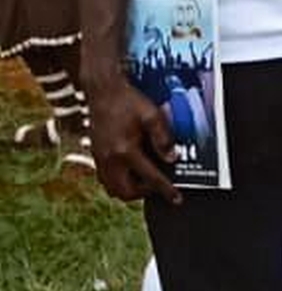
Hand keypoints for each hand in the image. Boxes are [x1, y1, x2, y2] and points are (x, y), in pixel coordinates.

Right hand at [86, 71, 179, 205]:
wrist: (102, 91)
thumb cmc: (128, 101)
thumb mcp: (152, 115)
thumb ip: (163, 138)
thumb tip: (172, 159)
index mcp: (125, 150)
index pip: (150, 178)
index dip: (166, 190)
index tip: (177, 199)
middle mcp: (110, 159)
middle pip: (126, 192)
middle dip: (144, 193)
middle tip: (157, 184)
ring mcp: (100, 159)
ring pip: (113, 189)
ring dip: (130, 189)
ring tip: (145, 179)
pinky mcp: (95, 156)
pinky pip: (106, 180)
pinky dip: (119, 181)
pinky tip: (131, 170)